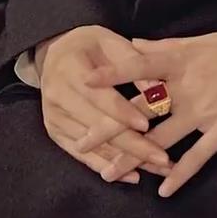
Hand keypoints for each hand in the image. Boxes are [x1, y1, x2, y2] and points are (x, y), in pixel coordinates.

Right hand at [37, 25, 171, 183]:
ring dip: (125, 161)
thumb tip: (158, 87)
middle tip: (163, 159)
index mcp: (70, 69)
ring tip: (157, 169)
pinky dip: (106, 167)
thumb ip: (133, 62)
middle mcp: (57, 97)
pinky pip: (81, 156)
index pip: (99, 97)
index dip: (122, 112)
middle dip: (132, 145)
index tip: (147, 125)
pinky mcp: (55, 132)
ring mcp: (53, 118)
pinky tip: (131, 176)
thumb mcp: (111, 41)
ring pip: (92, 146)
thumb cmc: (90, 44)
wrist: (55, 53)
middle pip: (97, 128)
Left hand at [78, 30, 216, 196]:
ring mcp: (206, 112)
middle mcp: (189, 88)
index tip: (85, 82)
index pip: (139, 66)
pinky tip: (163, 191)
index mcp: (182, 61)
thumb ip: (165, 47)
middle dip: (110, 128)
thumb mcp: (203, 41)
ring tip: (109, 174)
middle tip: (82, 143)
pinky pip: (198, 157)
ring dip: (135, 159)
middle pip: (142, 110)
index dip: (112, 73)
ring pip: (162, 139)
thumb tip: (132, 43)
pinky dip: (180, 175)